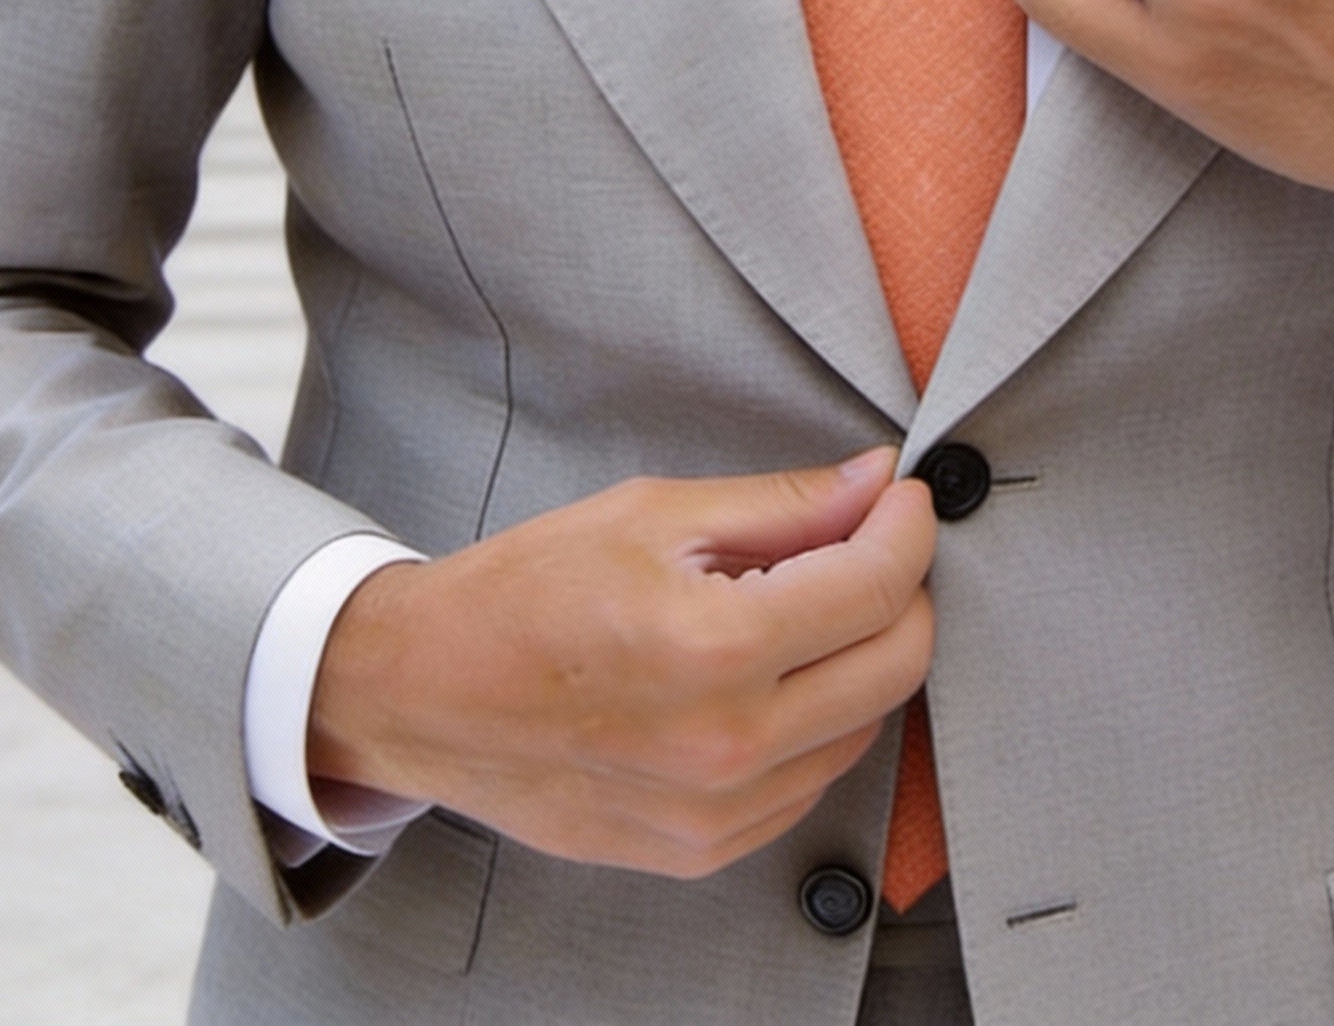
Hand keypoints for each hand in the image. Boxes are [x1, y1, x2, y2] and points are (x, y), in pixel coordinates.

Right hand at [307, 449, 935, 878]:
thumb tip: (877, 481)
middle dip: (903, 589)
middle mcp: (727, 745)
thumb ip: (783, 504)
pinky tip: (771, 673)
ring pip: (866, 727)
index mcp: (713, 648)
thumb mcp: (654, 514)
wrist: (426, 696)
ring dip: (863, 656)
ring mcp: (718, 813)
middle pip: (897, 665)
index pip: (875, 586)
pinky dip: (820, 719)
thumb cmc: (526, 592)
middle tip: (869, 540)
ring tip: (804, 603)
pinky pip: (812, 782)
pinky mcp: (703, 851)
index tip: (903, 496)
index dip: (907, 526)